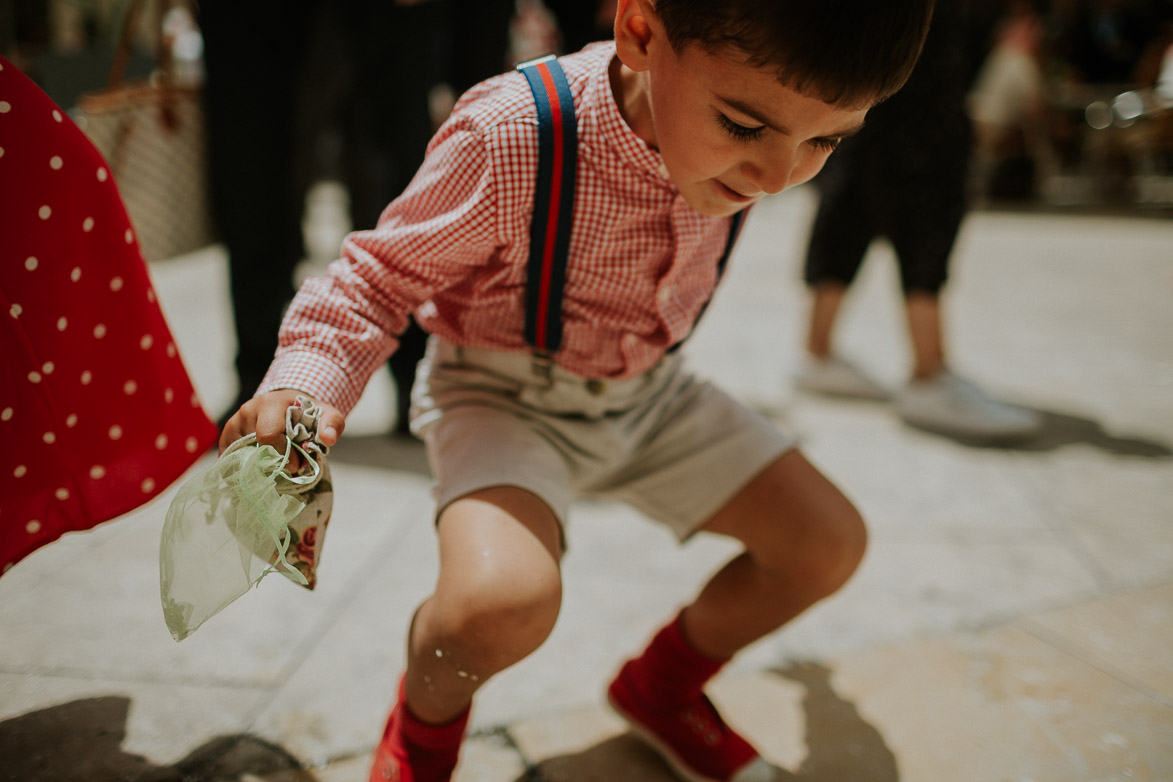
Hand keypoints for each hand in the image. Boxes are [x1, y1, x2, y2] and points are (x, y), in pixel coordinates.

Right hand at [218, 390, 344, 470]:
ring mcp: (234, 424)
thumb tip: (328, 438)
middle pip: (253, 449)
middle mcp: (247, 411)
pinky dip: (244, 470)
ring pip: (239, 457)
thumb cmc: (306, 412)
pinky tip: (258, 473)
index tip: (298, 465)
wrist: (287, 404)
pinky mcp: (227, 436)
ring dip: (257, 469)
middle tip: (287, 470)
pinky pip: (230, 459)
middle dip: (272, 464)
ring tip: (274, 469)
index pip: (268, 435)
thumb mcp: (326, 413)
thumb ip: (332, 424)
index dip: (283, 455)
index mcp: (270, 404)